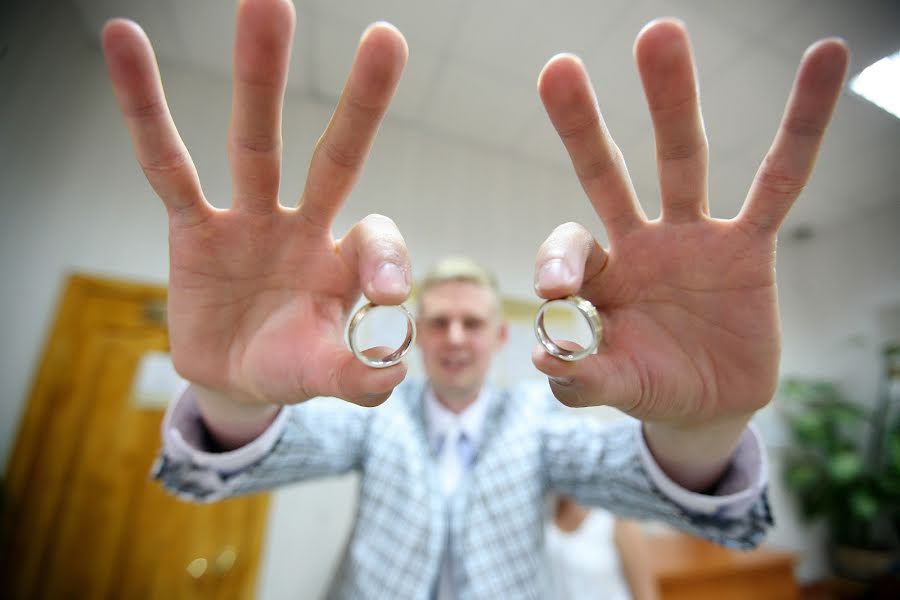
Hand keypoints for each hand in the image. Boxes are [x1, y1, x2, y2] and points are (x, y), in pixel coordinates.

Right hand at [102, 0, 411, 434]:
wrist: (235, 375)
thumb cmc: (290, 367)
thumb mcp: (323, 378)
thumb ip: (358, 377)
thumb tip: (393, 371)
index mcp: (345, 264)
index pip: (376, 238)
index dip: (385, 257)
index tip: (383, 293)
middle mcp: (304, 227)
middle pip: (336, 158)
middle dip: (360, 104)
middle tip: (387, 39)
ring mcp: (247, 220)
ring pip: (255, 142)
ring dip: (259, 77)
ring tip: (264, 2)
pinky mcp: (192, 228)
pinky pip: (166, 166)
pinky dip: (145, 109)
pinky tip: (124, 41)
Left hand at [532, 19, 847, 486]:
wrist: (707, 405)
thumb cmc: (650, 387)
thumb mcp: (612, 387)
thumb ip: (579, 377)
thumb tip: (540, 357)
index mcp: (598, 276)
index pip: (568, 246)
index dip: (558, 261)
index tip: (558, 293)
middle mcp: (640, 243)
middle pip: (608, 173)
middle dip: (584, 125)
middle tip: (558, 67)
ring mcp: (694, 239)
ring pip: (681, 160)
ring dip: (672, 101)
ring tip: (660, 33)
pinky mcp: (749, 249)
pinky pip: (779, 183)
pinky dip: (801, 127)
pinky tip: (823, 62)